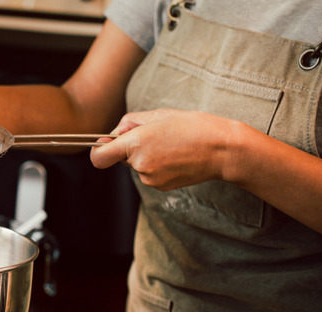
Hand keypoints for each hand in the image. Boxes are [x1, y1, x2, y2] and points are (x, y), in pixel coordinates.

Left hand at [90, 109, 235, 189]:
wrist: (222, 150)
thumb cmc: (194, 127)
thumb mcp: (159, 114)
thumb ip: (130, 123)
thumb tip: (114, 134)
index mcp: (135, 143)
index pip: (99, 156)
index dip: (99, 150)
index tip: (106, 144)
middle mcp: (139, 164)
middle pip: (121, 157)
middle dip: (131, 146)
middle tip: (156, 134)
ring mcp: (150, 178)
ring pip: (137, 165)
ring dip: (146, 155)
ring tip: (170, 145)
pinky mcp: (160, 187)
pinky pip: (149, 174)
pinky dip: (157, 165)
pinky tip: (176, 156)